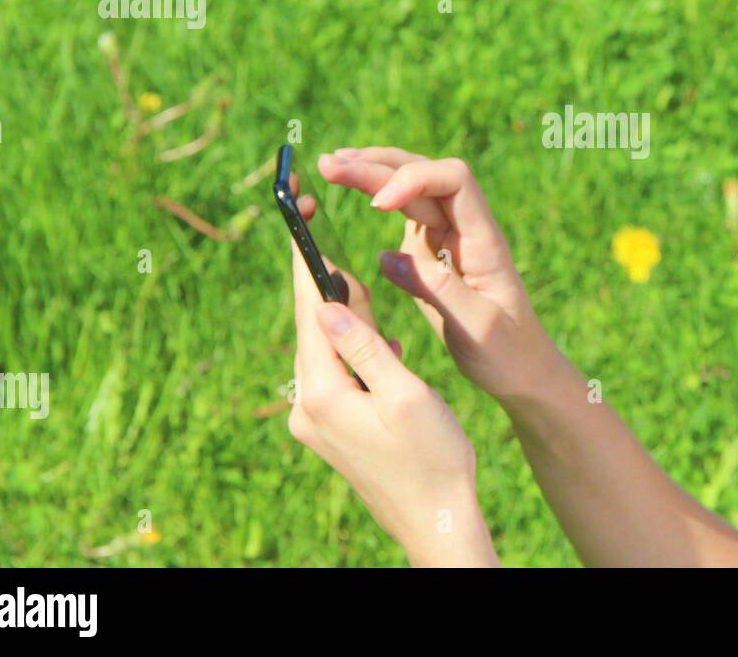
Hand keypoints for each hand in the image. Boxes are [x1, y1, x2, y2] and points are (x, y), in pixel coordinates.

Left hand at [287, 201, 495, 564]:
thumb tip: (329, 302)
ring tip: (365, 291)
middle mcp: (308, 408)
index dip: (306, 261)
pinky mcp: (329, 431)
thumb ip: (367, 346)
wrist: (436, 521)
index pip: (309, 312)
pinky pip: (335, 375)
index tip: (301, 217)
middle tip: (331, 241)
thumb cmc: (434, 458)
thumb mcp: (407, 395)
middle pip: (311, 329)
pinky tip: (383, 348)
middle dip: (324, 286)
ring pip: (324, 351)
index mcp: (324, 394)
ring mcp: (315, 422)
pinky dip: (355, 352)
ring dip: (346, 321)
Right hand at [318, 147, 558, 400]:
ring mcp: (448, 236)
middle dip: (379, 166)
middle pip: (426, 176)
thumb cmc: (506, 351)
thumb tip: (386, 258)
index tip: (378, 204)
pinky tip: (350, 186)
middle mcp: (467, 229)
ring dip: (373, 172)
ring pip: (412, 188)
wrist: (521, 368)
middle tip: (329, 165)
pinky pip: (404, 211)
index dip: (415, 179)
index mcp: (484, 242)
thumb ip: (438, 291)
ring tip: (330, 165)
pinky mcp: (432, 250)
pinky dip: (375, 194)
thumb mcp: (477, 328)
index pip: (455, 182)